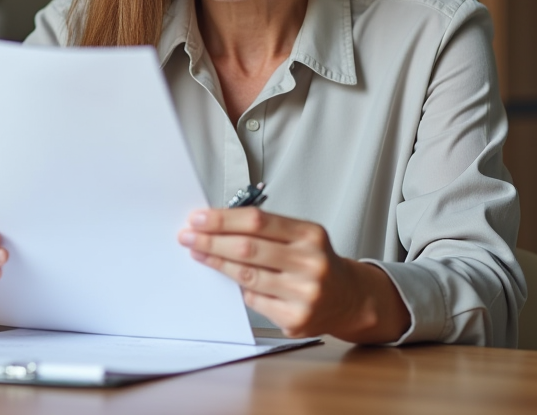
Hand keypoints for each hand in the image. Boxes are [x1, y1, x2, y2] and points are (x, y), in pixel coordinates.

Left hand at [178, 208, 409, 342]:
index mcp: (310, 235)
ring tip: (198, 252)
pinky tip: (229, 279)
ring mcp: (304, 294)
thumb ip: (266, 230)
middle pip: (249, 248)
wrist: (348, 298)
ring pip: (247, 276)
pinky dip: (240, 289)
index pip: (258, 222)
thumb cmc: (315, 262)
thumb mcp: (302, 236)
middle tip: (188, 235)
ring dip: (216, 262)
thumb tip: (217, 225)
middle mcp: (310, 263)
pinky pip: (254, 300)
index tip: (199, 218)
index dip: (223, 219)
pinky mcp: (296, 319)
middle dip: (212, 240)